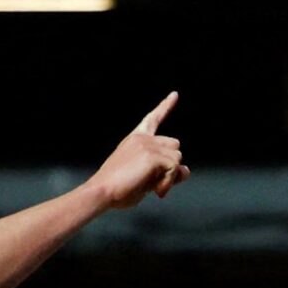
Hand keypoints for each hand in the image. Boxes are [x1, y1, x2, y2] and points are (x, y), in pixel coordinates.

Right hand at [87, 92, 189, 210]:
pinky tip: (156, 191)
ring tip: (155, 188)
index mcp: (135, 139)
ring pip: (177, 157)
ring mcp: (147, 145)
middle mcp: (142, 138)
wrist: (101, 192)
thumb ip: (165, 172)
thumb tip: (186, 170)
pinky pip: (174, 168)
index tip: (175, 95)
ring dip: (170, 176)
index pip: (153, 119)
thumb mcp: (144, 179)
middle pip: (174, 145)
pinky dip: (168, 182)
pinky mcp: (152, 155)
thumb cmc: (118, 190)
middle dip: (172, 164)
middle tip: (159, 184)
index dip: (165, 106)